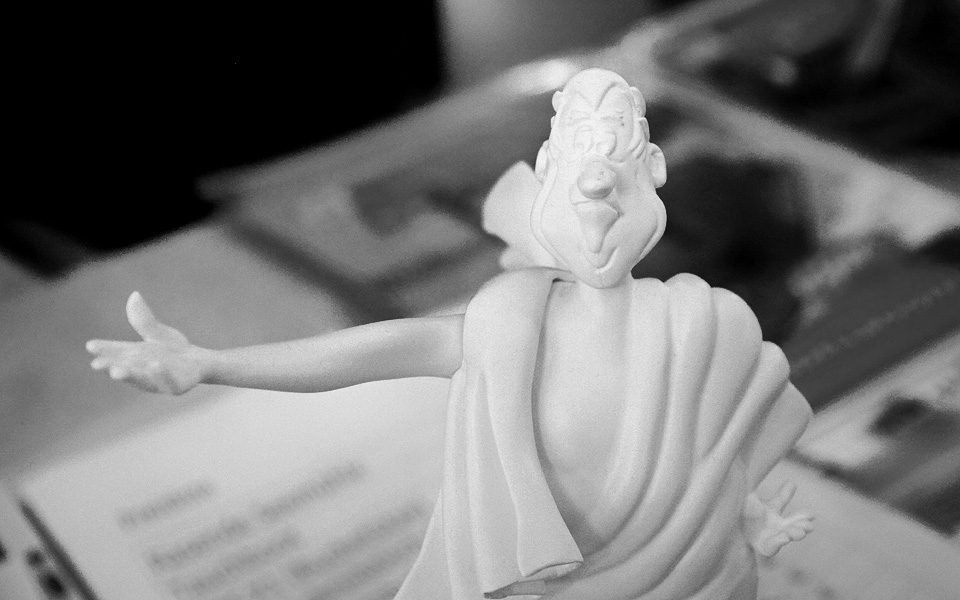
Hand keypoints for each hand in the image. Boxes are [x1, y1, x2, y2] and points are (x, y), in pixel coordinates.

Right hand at [87, 292, 206, 394]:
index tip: (91, 345)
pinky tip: (156, 366)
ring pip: (143, 380)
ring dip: (131, 376)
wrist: (199, 362)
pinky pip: (169, 382)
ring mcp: (158, 380)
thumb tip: (134, 295)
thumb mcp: (156, 332)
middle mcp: (142, 371)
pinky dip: (161, 375)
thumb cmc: (172, 349)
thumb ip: (143, 319)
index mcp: (134, 357)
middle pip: (125, 369)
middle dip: (112, 367)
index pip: (116, 352)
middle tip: (97, 365)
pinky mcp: (176, 386)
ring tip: (118, 371)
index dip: (104, 350)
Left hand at [744, 482, 813, 557]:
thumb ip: (778, 495)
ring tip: (799, 532)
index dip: (804, 515)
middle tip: (810, 525)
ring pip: (788, 537)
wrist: (732, 530)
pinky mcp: (765, 547)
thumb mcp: (758, 501)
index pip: (793, 515)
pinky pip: (773, 546)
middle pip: (795, 528)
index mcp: (777, 517)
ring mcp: (773, 538)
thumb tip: (793, 481)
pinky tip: (784, 537)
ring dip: (795, 534)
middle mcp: (778, 528)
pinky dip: (779, 541)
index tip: (813, 514)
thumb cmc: (746, 515)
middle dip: (804, 527)